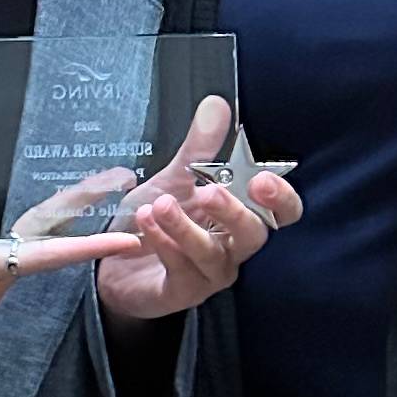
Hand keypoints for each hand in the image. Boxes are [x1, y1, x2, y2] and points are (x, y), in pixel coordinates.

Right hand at [0, 112, 136, 346]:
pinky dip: (49, 238)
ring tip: (102, 189)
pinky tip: (61, 218)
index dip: (89, 247)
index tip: (127, 240)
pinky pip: (26, 259)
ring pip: (42, 252)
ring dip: (72, 225)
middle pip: (53, 244)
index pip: (46, 255)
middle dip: (91, 213)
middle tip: (126, 181)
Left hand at [92, 96, 302, 326]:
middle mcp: (233, 248)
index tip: (262, 179)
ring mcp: (209, 274)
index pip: (280, 213)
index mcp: (240, 217)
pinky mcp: (181, 293)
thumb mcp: (175, 178)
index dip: (280, 199)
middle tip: (210, 192)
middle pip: (254, 236)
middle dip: (235, 213)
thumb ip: (200, 148)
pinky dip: (165, 245)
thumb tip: (217, 104)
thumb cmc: (156, 219)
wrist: (115, 259)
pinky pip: (181, 272)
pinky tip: (147, 223)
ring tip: (160, 205)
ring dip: (186, 228)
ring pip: (213, 255)